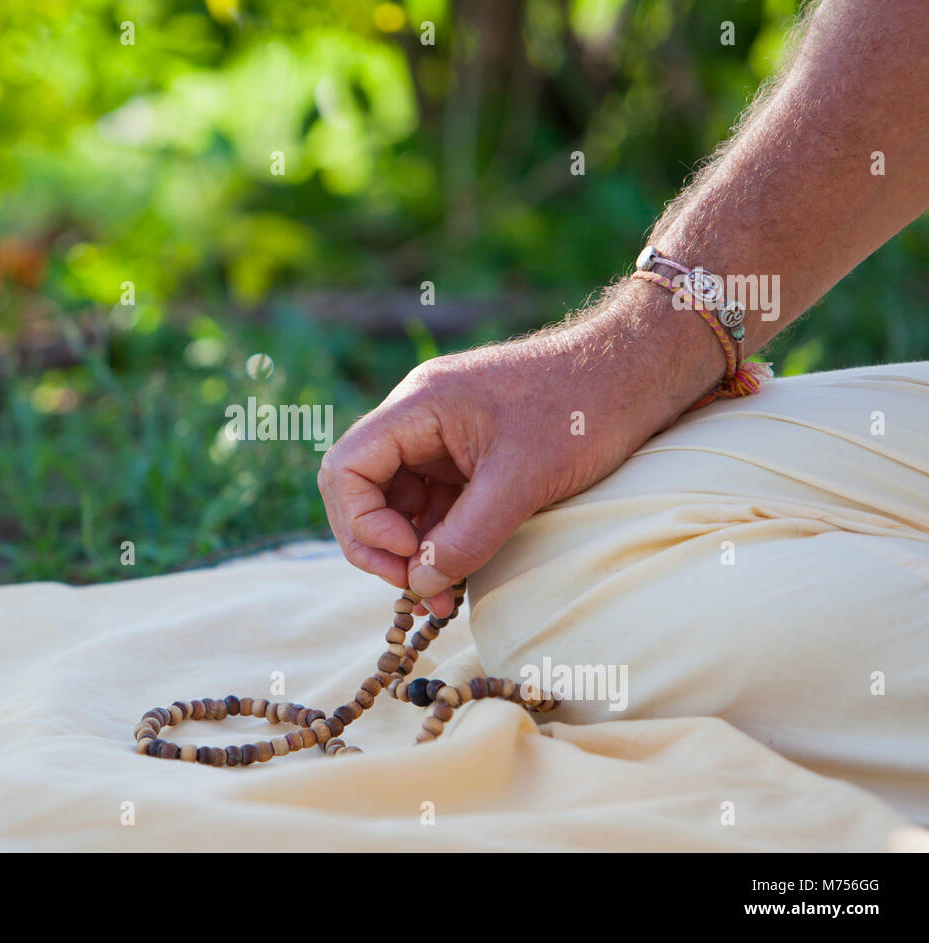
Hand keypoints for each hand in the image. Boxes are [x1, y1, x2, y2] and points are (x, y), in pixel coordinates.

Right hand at [317, 290, 720, 616]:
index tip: (407, 557)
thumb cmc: (584, 409)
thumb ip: (468, 535)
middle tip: (419, 590)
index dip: (362, 523)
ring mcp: (441, 441)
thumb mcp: (524, 479)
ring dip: (411, 553)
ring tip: (444, 598)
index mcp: (418, 406)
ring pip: (397, 506)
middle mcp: (418, 420)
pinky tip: (459, 577)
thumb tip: (421, 583)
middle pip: (361, 491)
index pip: (347, 469)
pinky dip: (439, 544)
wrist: (638, 374)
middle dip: (381, 546)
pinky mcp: (466, 460)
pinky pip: (433, 507)